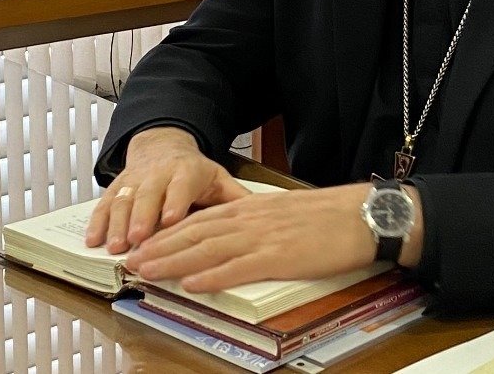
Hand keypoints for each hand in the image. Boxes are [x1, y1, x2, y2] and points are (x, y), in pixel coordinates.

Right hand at [85, 126, 248, 253]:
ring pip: (123, 200)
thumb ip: (237, 199)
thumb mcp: (219, 179)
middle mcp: (157, 174)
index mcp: (186, 172)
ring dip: (117, 224)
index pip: (181, 186)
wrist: (163, 147)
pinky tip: (93, 241)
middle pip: (147, 195)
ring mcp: (134, 180)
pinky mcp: (117, 188)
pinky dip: (98, 222)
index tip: (171, 220)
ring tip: (115, 247)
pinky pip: (105, 204)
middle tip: (138, 239)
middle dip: (141, 217)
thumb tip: (265, 217)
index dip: (175, 202)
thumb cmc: (195, 172)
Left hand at [126, 183, 378, 292]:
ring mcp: (262, 238)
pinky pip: (237, 268)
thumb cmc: (329, 217)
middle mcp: (249, 220)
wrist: (362, 215)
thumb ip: (257, 223)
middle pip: (194, 233)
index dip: (169, 234)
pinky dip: (210, 276)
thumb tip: (235, 237)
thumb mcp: (284, 213)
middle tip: (132, 260)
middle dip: (159, 248)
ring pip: (206, 250)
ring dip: (173, 262)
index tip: (146, 244)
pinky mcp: (278, 257)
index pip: (199, 221)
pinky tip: (191, 284)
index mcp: (250, 209)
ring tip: (147, 271)